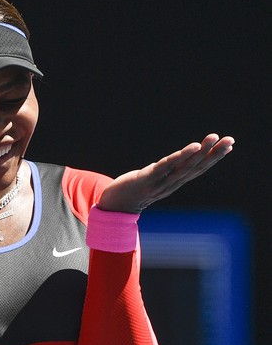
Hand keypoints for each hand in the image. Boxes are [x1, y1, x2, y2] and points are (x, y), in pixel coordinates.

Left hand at [97, 133, 234, 212]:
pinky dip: (182, 156)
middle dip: (215, 153)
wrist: (113, 206)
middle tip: (231, 139)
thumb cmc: (132, 191)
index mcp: (173, 183)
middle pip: (196, 167)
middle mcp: (170, 184)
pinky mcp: (146, 179)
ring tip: (213, 138)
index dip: (213, 158)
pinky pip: (167, 166)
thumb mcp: (152, 181)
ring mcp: (159, 183)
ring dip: (201, 152)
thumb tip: (175, 163)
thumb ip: (164, 174)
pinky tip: (193, 147)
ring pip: (185, 166)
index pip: (197, 169)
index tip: (228, 145)